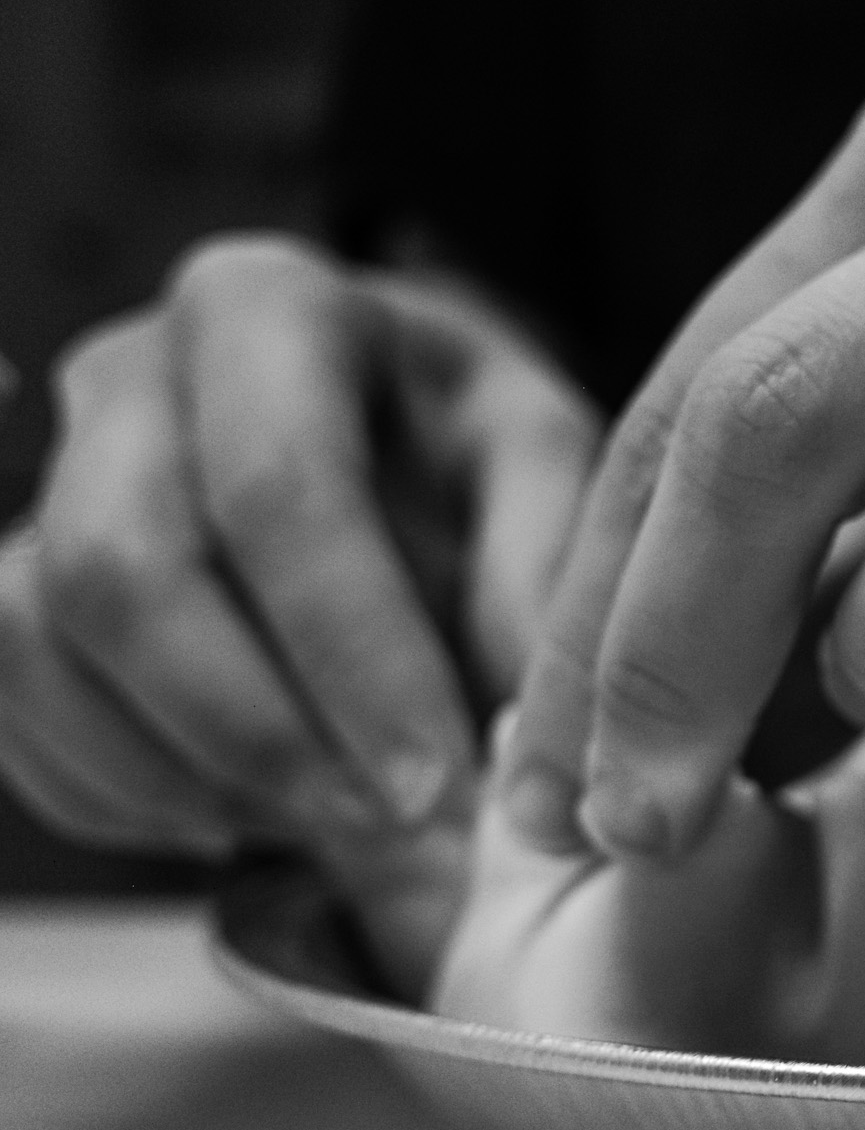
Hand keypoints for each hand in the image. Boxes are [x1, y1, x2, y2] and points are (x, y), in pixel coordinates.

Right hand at [0, 234, 597, 976]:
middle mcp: (128, 372)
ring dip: (188, 774)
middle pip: (123, 572)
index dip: (352, 656)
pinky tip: (252, 809)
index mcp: (268, 308)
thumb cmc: (474, 454)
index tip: (437, 779)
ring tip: (335, 818)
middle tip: (392, 821)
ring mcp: (46, 477)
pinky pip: (9, 710)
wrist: (393, 462)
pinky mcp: (12, 584)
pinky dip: (128, 794)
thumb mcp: (545, 469)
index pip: (277, 488)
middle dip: (260, 731)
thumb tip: (520, 726)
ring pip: (39, 648)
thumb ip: (542, 574)